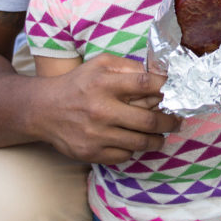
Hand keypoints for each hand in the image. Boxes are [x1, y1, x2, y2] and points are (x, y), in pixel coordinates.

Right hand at [34, 54, 180, 164]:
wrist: (43, 110)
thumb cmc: (78, 84)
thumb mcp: (100, 64)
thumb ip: (128, 66)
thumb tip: (158, 73)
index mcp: (104, 83)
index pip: (145, 84)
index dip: (167, 87)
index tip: (178, 91)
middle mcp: (100, 109)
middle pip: (149, 120)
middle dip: (170, 122)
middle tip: (177, 121)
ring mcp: (95, 134)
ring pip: (140, 142)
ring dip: (157, 140)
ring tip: (162, 135)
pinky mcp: (90, 153)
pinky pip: (124, 156)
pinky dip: (133, 149)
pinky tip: (133, 141)